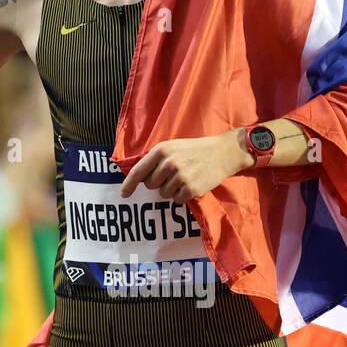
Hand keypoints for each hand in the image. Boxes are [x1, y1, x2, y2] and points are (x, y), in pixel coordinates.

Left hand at [118, 131, 251, 203]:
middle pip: (150, 185)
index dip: (129, 185)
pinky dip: (182, 196)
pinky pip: (177, 200)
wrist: (223, 152)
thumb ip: (155, 159)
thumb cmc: (194, 150)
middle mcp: (168, 163)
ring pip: (164, 194)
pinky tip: (191, 184)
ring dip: (171, 190)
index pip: (138, 171)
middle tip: (172, 175)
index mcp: (161, 150)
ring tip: (185, 178)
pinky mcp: (191, 188)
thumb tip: (138, 177)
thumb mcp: (172, 146)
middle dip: (158, 183)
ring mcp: (180, 176)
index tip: (124, 194)